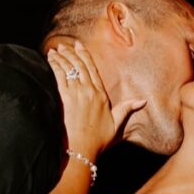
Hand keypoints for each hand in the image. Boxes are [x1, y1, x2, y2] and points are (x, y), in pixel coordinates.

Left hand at [46, 37, 117, 162]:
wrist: (82, 149)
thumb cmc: (98, 140)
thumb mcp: (116, 124)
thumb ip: (126, 109)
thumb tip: (142, 101)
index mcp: (101, 95)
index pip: (92, 69)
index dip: (85, 55)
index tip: (79, 46)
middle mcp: (89, 91)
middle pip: (80, 66)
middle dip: (71, 53)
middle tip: (64, 45)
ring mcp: (77, 94)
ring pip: (69, 69)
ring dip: (61, 57)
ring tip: (54, 50)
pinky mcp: (65, 99)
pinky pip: (60, 77)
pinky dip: (55, 66)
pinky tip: (50, 59)